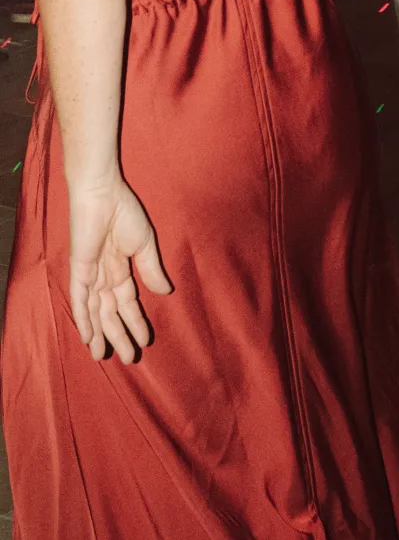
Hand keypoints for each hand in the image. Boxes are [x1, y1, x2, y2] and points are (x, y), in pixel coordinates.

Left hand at [67, 174, 172, 362]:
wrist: (103, 193)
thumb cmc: (124, 212)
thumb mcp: (145, 243)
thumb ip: (152, 269)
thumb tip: (166, 292)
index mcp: (120, 269)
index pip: (128, 302)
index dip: (136, 321)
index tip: (146, 340)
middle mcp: (104, 276)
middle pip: (111, 313)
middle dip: (119, 335)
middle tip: (130, 358)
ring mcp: (90, 274)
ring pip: (95, 312)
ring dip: (100, 334)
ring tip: (104, 356)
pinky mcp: (79, 270)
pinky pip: (80, 299)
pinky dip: (83, 318)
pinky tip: (87, 336)